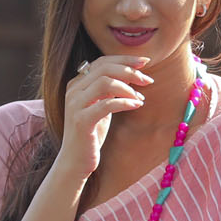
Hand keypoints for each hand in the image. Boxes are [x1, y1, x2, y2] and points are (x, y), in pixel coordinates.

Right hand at [58, 56, 153, 178]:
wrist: (75, 161)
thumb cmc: (91, 135)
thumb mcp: (101, 107)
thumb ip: (111, 91)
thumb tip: (134, 76)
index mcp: (77, 84)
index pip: (102, 62)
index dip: (124, 59)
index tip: (145, 62)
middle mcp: (73, 91)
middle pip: (104, 68)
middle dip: (129, 70)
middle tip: (147, 79)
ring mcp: (75, 105)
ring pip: (105, 82)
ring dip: (128, 88)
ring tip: (140, 97)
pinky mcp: (81, 121)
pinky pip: (106, 105)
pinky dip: (125, 103)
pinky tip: (137, 105)